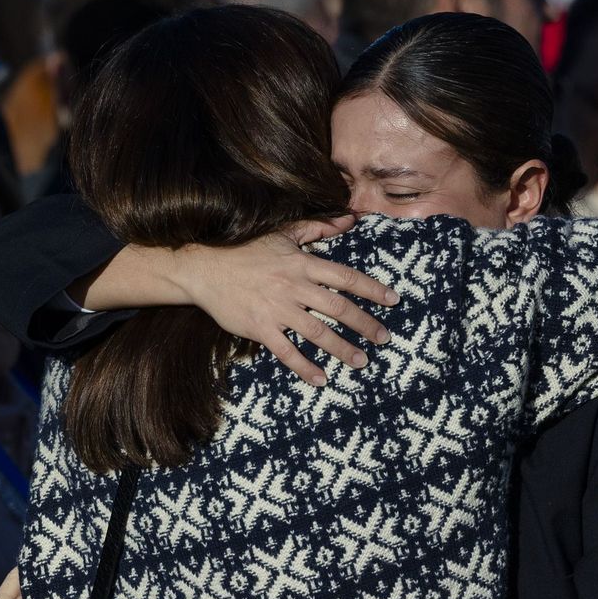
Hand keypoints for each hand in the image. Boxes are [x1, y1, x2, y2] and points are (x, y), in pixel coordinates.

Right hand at [178, 216, 398, 385]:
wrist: (204, 267)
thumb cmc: (245, 248)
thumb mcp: (283, 232)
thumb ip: (317, 227)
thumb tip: (350, 220)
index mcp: (302, 264)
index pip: (345, 277)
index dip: (372, 289)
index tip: (393, 301)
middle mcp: (294, 287)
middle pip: (339, 308)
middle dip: (365, 324)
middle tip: (384, 339)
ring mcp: (277, 310)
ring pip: (318, 333)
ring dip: (342, 349)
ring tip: (361, 361)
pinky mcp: (260, 328)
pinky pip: (287, 352)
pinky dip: (305, 367)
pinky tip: (321, 379)